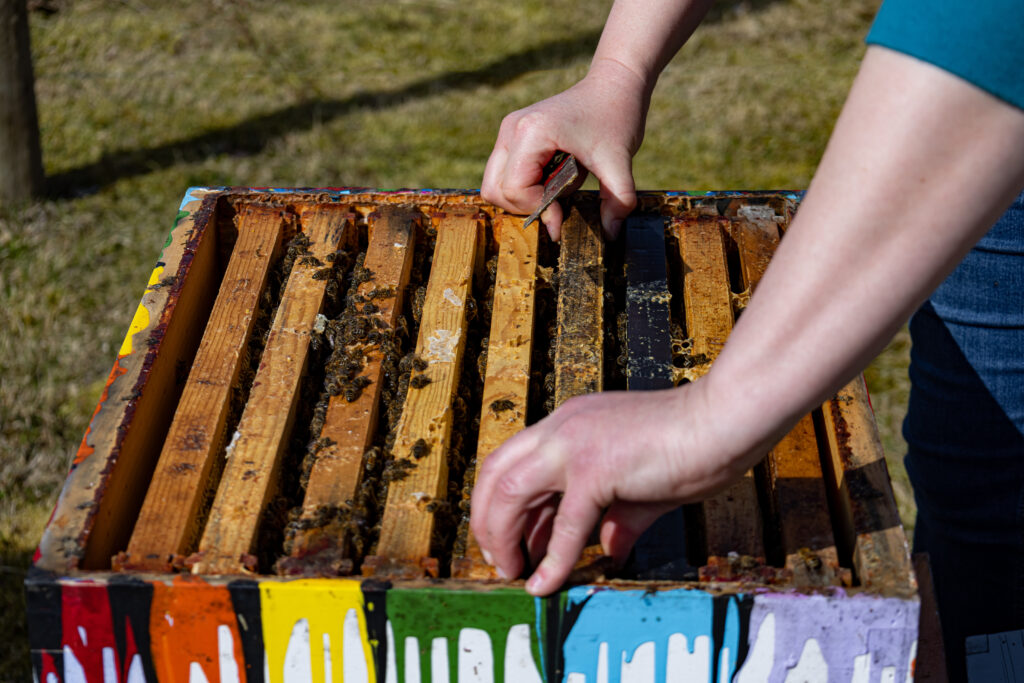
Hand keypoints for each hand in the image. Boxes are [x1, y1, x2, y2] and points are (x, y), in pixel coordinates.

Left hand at [469, 381, 763, 595]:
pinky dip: (551, 560)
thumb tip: (610, 550)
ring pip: (510, 492)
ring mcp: (574, 445)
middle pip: (494, 472)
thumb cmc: (690, 446)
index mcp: (568, 425)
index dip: (499, 503)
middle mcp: (561, 429)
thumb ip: (617, 515)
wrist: (723, 421)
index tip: (507, 540)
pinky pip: (566, 525)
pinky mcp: (596, 468)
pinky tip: (544, 585)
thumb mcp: (639, 484)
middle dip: (486, 520)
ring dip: (502, 537)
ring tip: (511, 572)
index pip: (512, 460)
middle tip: (498, 560)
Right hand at [481, 58, 650, 240]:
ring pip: (494, 184)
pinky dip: (524, 187)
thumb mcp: (619, 162)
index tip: (564, 214)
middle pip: (494, 190)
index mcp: (531, 132)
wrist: (614, 84)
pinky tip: (552, 180)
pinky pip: (504, 174)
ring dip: (523, 198)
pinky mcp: (512, 135)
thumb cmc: (616, 116)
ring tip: (556, 190)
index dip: (537, 209)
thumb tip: (611, 234)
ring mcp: (508, 131)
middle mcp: (511, 129)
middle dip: (524, 207)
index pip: (514, 189)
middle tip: (556, 205)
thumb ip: (617, 199)